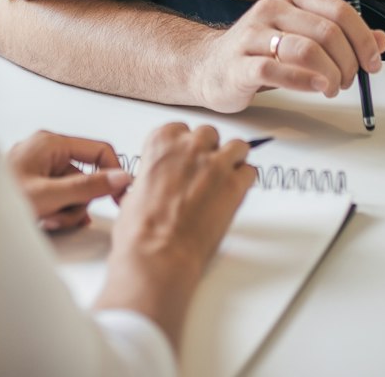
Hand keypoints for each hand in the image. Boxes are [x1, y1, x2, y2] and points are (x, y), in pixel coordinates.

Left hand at [4, 130, 133, 232]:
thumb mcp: (49, 196)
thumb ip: (87, 187)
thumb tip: (120, 178)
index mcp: (51, 142)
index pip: (99, 150)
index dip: (114, 173)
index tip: (122, 196)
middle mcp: (46, 150)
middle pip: (85, 177)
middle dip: (77, 202)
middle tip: (58, 215)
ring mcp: (39, 168)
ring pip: (73, 192)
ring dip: (65, 212)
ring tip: (44, 219)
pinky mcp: (34, 183)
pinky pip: (59, 198)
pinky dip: (56, 212)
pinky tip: (43, 220)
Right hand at [97, 123, 259, 342]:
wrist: (157, 254)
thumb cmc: (140, 230)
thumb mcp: (134, 191)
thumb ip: (153, 177)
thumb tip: (158, 185)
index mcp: (161, 142)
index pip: (181, 129)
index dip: (185, 147)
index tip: (185, 159)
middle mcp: (189, 147)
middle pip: (209, 134)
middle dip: (208, 151)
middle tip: (204, 172)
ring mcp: (215, 164)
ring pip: (237, 147)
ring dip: (233, 160)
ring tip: (226, 178)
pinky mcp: (234, 185)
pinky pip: (250, 172)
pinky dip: (245, 181)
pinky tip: (235, 193)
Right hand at [195, 0, 384, 112]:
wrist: (209, 68)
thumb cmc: (261, 53)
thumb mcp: (304, 38)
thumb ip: (342, 38)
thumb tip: (382, 41)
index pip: (339, 11)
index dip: (363, 39)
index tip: (373, 63)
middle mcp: (271, 9)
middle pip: (327, 32)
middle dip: (348, 62)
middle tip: (349, 81)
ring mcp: (252, 35)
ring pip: (306, 50)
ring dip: (330, 75)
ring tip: (332, 88)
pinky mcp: (239, 63)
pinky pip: (276, 71)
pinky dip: (304, 82)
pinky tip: (315, 89)